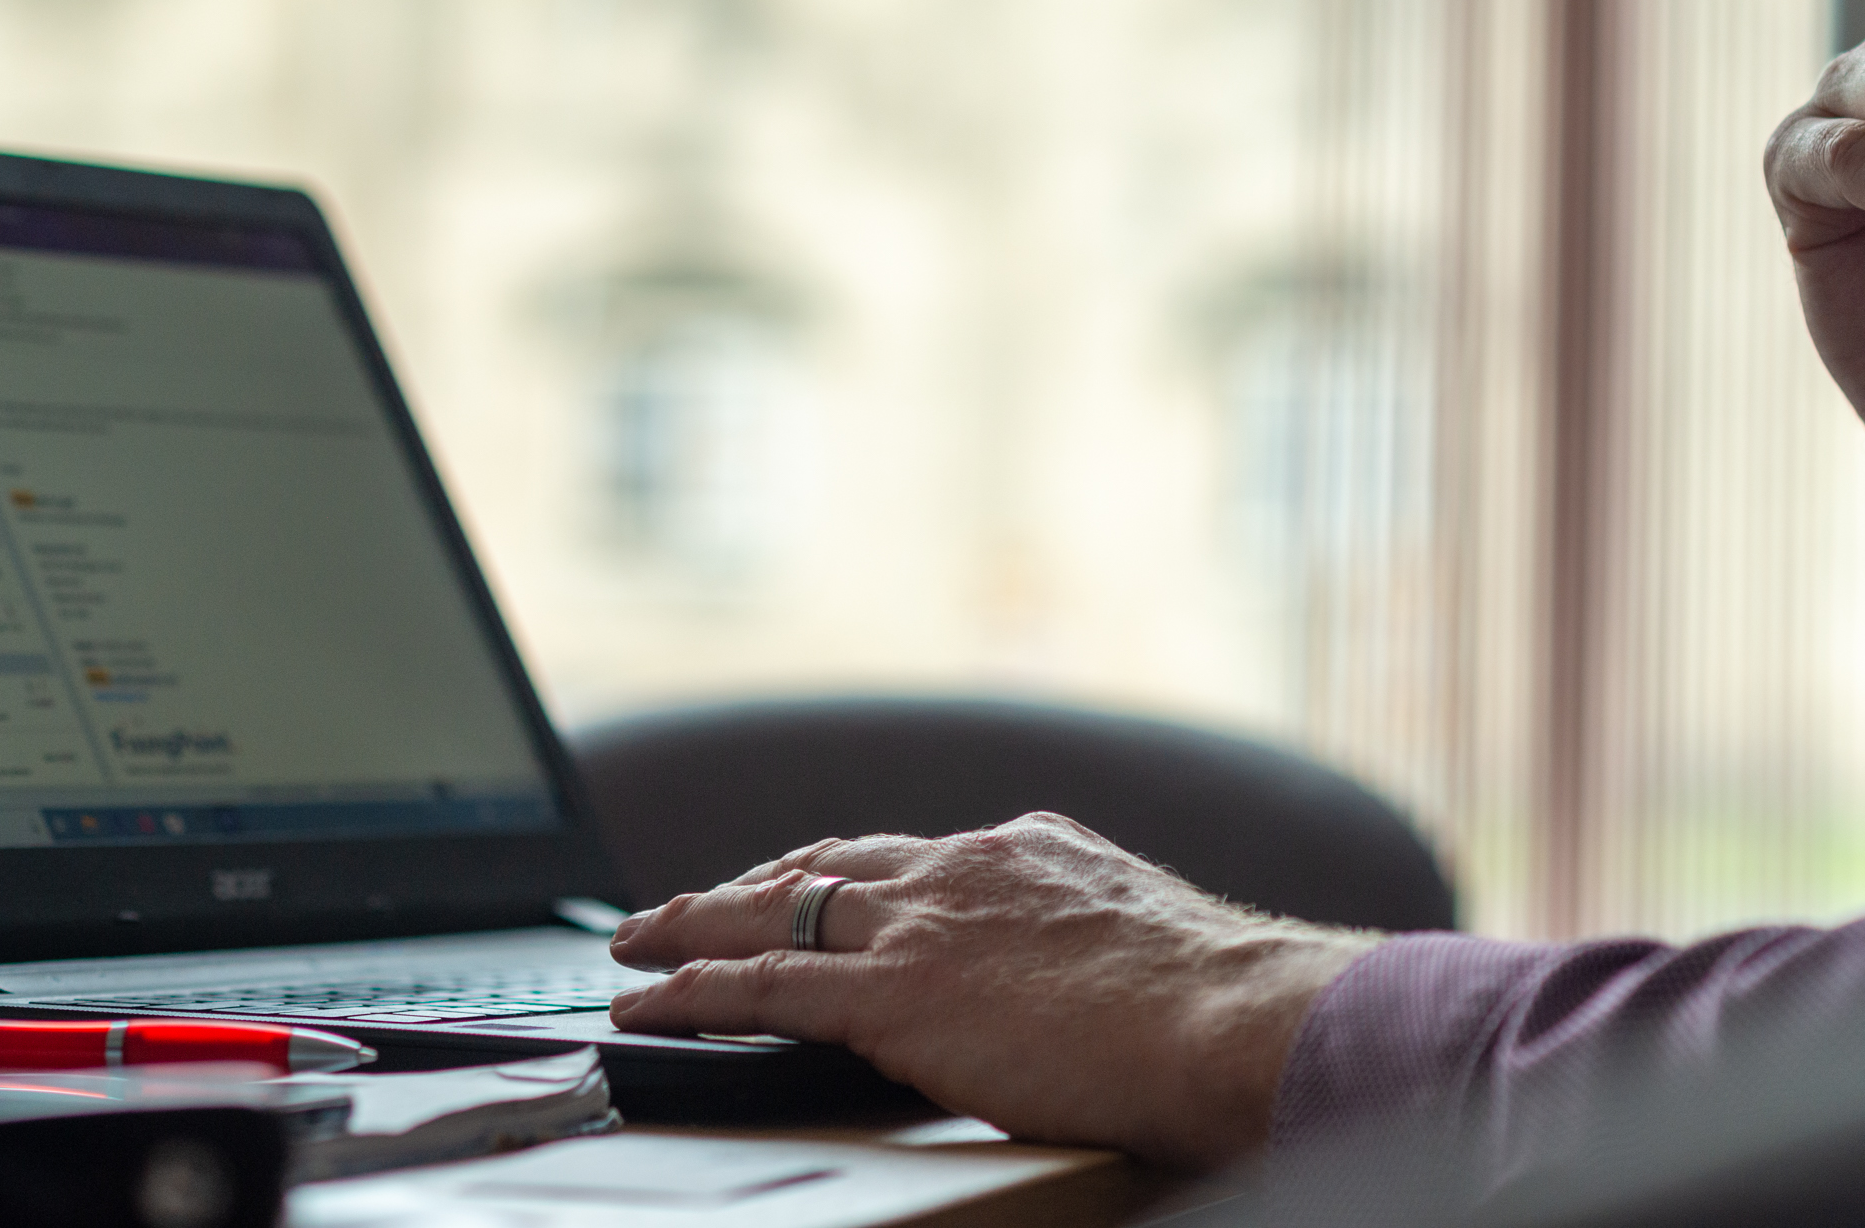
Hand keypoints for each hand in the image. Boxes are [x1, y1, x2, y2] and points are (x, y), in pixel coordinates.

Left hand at [606, 814, 1378, 1169]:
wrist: (1228, 1017)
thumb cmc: (1217, 1004)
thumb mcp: (1145, 940)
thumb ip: (1089, 943)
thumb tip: (1088, 983)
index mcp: (1026, 848)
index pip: (904, 855)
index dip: (837, 873)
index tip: (804, 882)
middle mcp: (961, 867)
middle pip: (824, 865)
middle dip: (749, 883)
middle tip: (689, 902)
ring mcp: (921, 926)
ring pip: (773, 911)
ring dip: (693, 925)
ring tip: (636, 943)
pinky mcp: (892, 994)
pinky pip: (760, 985)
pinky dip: (690, 990)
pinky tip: (644, 1004)